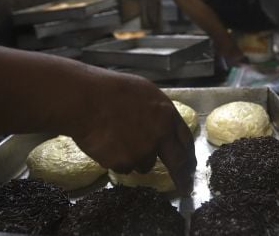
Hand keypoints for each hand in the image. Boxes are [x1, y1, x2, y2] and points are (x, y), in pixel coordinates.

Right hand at [68, 72, 196, 193]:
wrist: (86, 100)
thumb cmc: (111, 90)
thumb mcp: (144, 92)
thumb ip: (158, 112)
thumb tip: (162, 125)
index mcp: (167, 114)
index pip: (186, 140)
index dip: (189, 155)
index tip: (191, 166)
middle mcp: (159, 135)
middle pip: (177, 162)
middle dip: (182, 178)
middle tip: (184, 188)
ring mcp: (142, 151)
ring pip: (144, 164)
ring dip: (135, 158)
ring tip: (116, 138)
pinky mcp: (124, 162)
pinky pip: (123, 166)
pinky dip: (116, 159)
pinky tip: (106, 143)